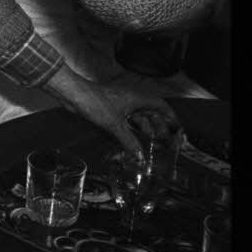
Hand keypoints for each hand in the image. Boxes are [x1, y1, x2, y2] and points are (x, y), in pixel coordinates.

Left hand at [42, 64, 179, 157]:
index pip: (161, 105)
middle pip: (151, 114)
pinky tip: (133, 142)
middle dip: (158, 128)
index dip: (170, 117)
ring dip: (144, 130)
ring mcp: (121, 105)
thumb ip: (129, 141)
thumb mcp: (115, 124)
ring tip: (152, 145)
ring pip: (138, 118)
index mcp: (138, 98)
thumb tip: (141, 157)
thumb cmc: (96, 104)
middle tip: (164, 144)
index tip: (177, 129)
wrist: (73, 94)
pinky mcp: (111, 110)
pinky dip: (131, 131)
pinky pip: (126, 121)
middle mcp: (132, 100)